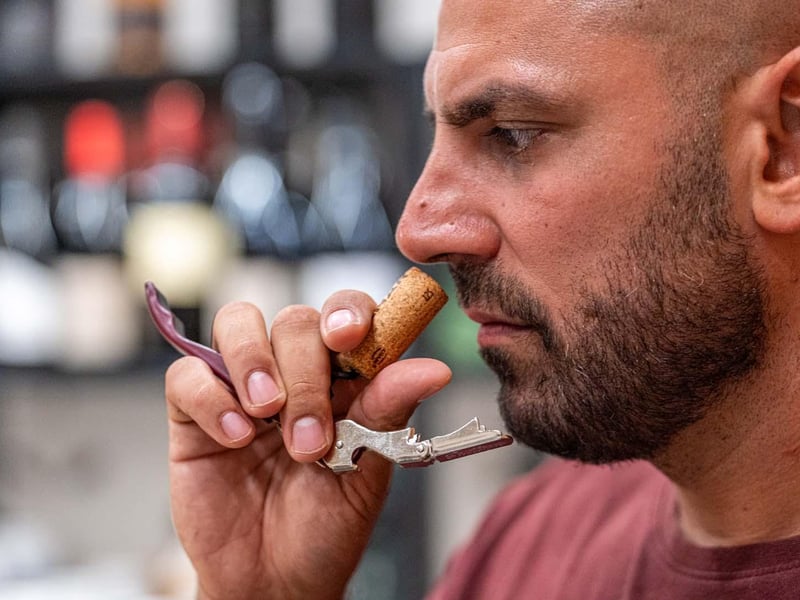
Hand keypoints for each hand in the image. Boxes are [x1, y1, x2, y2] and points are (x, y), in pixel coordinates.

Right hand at [165, 290, 451, 599]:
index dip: (349, 311)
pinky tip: (233, 438)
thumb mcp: (366, 471)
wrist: (274, 582)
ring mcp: (242, 388)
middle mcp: (293, 373)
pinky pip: (187, 374)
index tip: (349, 335)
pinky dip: (211, 398)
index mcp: (343, 380)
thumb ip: (388, 411)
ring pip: (237, 322)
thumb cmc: (326, 527)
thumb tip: (434, 369)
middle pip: (294, 321)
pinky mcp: (194, 414)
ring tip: (266, 414)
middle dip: (304, 373)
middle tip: (308, 438)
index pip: (347, 314)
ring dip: (254, 361)